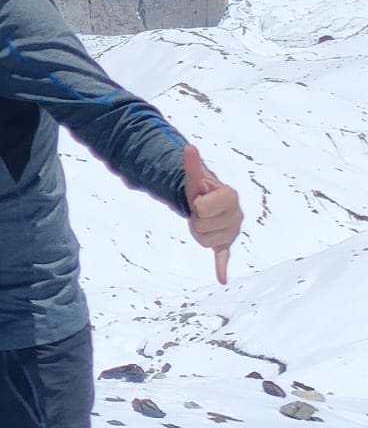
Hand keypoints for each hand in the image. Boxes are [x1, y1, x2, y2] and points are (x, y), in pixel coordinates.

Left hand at [183, 145, 241, 283]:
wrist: (207, 202)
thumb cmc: (202, 190)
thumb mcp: (195, 179)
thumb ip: (192, 165)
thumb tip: (189, 148)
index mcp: (231, 197)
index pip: (201, 209)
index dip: (196, 205)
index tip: (202, 199)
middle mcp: (237, 215)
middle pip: (202, 227)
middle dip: (196, 219)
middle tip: (201, 212)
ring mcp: (233, 232)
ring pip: (204, 241)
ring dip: (198, 232)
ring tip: (204, 221)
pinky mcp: (226, 244)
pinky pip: (223, 257)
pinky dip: (221, 267)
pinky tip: (221, 279)